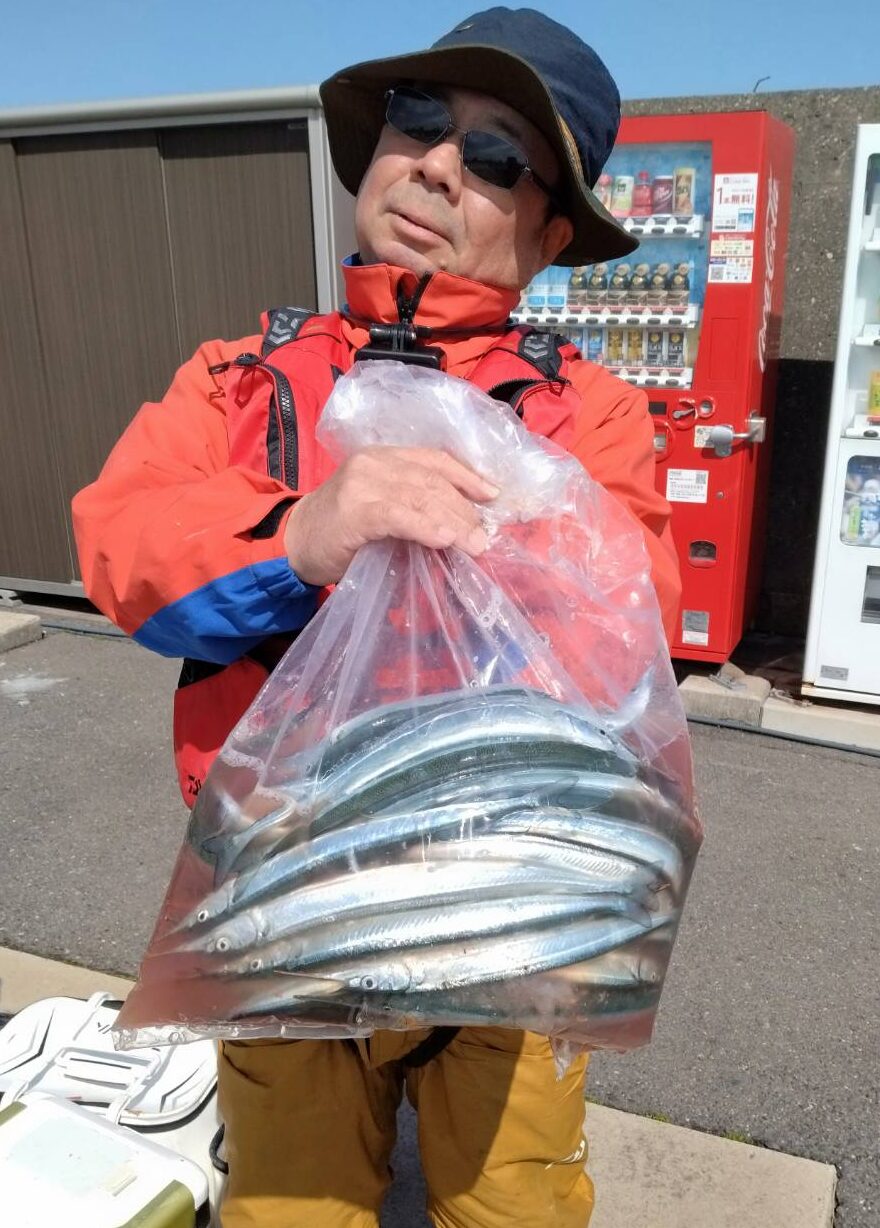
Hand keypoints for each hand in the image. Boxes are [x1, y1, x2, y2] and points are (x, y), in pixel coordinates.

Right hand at [283, 446, 498, 585]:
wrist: (294, 542)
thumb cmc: (341, 531)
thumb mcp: (380, 507)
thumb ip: (412, 506)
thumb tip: (462, 527)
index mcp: (385, 456)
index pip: (435, 460)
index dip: (468, 477)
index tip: (494, 495)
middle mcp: (375, 462)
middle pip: (432, 481)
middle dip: (464, 509)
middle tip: (485, 537)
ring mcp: (363, 483)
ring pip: (420, 497)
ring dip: (453, 522)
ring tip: (474, 544)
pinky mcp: (355, 510)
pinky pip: (398, 516)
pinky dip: (425, 527)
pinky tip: (444, 540)